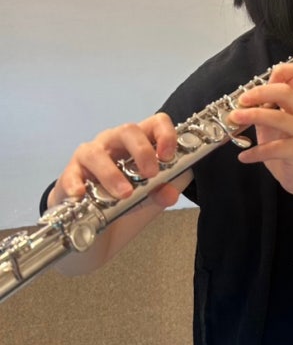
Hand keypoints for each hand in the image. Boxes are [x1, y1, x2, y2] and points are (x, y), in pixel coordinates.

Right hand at [49, 113, 180, 210]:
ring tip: (124, 194)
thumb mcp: (153, 196)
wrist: (99, 221)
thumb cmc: (129, 197)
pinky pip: (71, 174)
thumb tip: (169, 194)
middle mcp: (114, 142)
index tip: (167, 156)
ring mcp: (91, 155)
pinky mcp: (72, 173)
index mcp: (139, 142)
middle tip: (150, 175)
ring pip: (96, 153)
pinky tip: (81, 194)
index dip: (165, 135)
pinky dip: (76, 183)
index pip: (156, 123)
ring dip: (112, 174)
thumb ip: (164, 192)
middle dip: (142, 152)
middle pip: (128, 130)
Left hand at [229, 61, 292, 196]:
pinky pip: (276, 149)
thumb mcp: (275, 121)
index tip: (256, 81)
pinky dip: (256, 152)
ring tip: (235, 119)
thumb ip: (266, 104)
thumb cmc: (288, 145)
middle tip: (241, 101)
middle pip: (286, 92)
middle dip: (261, 93)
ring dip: (254, 116)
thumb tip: (247, 90)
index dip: (281, 70)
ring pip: (281, 118)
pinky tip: (244, 156)